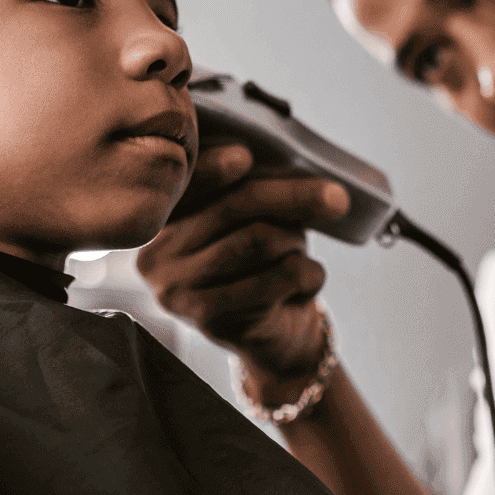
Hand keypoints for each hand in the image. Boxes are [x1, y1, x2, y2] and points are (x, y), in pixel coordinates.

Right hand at [138, 144, 349, 380]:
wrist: (272, 337)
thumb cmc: (262, 263)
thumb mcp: (251, 221)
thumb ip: (255, 192)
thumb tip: (304, 176)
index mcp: (159, 220)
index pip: (186, 185)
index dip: (213, 168)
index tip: (245, 157)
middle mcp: (157, 255)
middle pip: (232, 208)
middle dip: (292, 197)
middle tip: (337, 198)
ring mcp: (179, 290)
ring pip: (259, 240)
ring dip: (297, 242)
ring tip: (298, 252)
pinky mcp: (211, 319)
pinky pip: (279, 276)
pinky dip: (310, 274)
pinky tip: (305, 283)